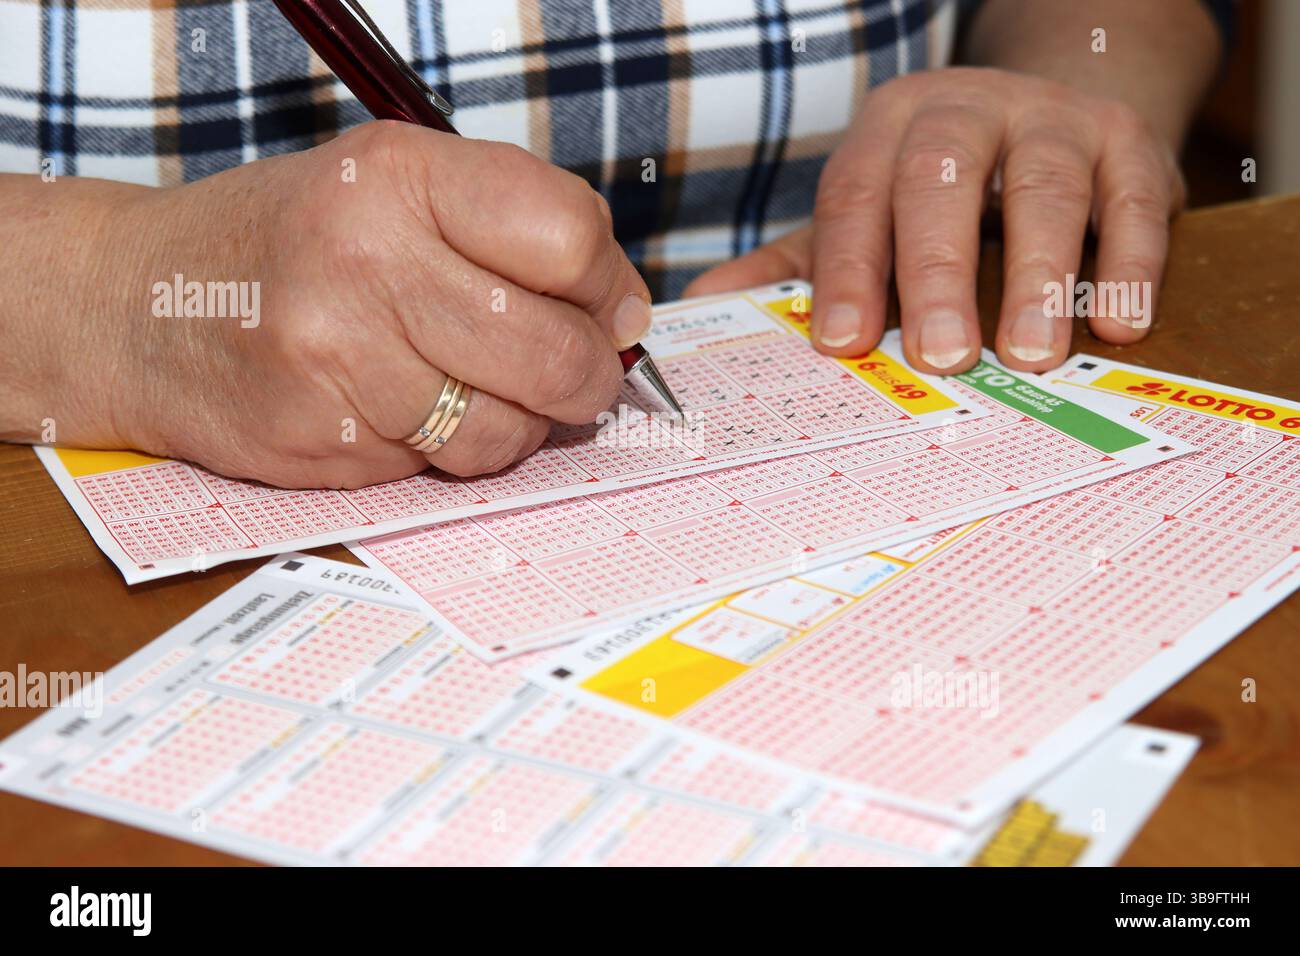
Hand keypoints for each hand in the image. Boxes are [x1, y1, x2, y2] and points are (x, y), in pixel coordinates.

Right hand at [8, 122, 650, 486]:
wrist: (139, 305)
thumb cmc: (292, 244)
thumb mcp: (394, 188)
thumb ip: (514, 230)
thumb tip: (628, 313)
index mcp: (399, 175)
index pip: (568, 237)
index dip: (607, 285)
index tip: (606, 306)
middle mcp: (365, 258)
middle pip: (553, 351)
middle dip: (588, 377)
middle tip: (580, 376)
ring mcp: (335, 356)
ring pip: (506, 430)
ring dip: (521, 424)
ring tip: (484, 391)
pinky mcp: (319, 438)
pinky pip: (443, 468)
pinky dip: (453, 451)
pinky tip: (415, 414)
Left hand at [685, 68, 1184, 372]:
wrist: (1048, 127)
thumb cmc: (939, 192)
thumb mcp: (864, 217)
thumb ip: (797, 263)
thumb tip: (706, 305)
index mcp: (888, 129)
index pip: (856, 194)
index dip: (848, 270)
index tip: (843, 344)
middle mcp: (966, 109)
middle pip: (943, 181)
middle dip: (939, 273)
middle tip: (943, 357)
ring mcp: (1052, 117)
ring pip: (1046, 186)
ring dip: (1041, 274)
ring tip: (1032, 353)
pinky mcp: (1128, 141)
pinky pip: (1133, 196)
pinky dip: (1130, 259)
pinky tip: (1120, 321)